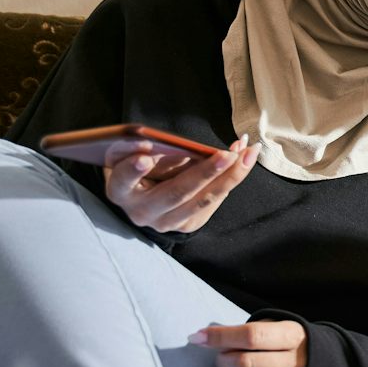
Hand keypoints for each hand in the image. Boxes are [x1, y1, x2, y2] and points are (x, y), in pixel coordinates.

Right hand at [103, 136, 257, 233]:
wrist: (140, 201)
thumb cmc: (135, 168)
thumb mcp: (130, 156)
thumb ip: (145, 148)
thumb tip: (168, 141)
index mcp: (120, 192)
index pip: (122, 181)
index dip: (132, 171)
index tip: (144, 159)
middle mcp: (141, 212)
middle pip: (176, 193)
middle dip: (204, 172)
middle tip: (226, 154)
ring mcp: (165, 223)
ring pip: (201, 201)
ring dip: (229, 176)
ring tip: (247, 154)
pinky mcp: (186, 226)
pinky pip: (212, 202)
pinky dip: (229, 179)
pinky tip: (244, 159)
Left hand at [191, 320, 307, 366]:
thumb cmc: (286, 346)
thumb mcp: (276, 328)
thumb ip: (245, 331)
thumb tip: (201, 338)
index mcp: (293, 337)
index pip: (252, 336)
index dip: (220, 336)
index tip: (198, 337)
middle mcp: (296, 366)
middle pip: (247, 365)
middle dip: (223, 362)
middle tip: (222, 360)